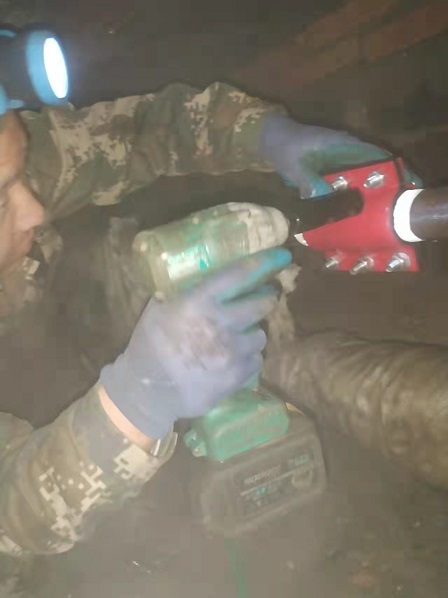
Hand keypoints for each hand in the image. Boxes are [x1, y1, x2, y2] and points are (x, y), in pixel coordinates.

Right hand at [100, 247, 291, 438]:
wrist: (148, 392)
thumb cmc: (148, 347)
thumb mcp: (157, 309)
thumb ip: (181, 291)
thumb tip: (200, 273)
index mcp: (198, 302)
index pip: (240, 274)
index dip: (265, 262)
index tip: (281, 256)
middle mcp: (220, 324)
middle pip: (262, 304)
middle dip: (266, 298)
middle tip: (265, 297)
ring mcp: (232, 352)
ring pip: (260, 334)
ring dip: (253, 332)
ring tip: (240, 336)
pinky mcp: (237, 376)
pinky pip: (256, 360)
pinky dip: (248, 358)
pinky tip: (234, 359)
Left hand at [260, 113, 392, 198]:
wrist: (271, 139)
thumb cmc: (285, 148)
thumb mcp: (294, 168)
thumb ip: (309, 184)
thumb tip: (325, 202)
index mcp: (344, 145)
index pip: (377, 156)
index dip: (394, 170)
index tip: (405, 188)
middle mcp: (349, 150)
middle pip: (376, 168)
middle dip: (385, 187)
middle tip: (393, 211)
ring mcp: (342, 159)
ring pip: (364, 175)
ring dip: (370, 192)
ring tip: (378, 215)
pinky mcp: (334, 167)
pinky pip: (351, 180)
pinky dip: (355, 193)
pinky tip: (355, 211)